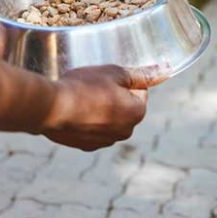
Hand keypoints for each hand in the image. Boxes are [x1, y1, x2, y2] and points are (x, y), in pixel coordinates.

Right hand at [41, 65, 164, 150]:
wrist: (51, 107)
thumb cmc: (84, 86)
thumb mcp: (115, 72)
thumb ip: (141, 74)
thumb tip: (166, 70)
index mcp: (137, 113)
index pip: (139, 91)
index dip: (124, 80)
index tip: (107, 78)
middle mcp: (125, 132)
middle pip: (124, 107)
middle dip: (113, 97)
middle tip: (93, 86)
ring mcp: (104, 142)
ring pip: (107, 119)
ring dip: (99, 109)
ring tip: (81, 97)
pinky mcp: (85, 146)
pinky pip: (91, 130)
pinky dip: (85, 121)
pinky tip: (73, 111)